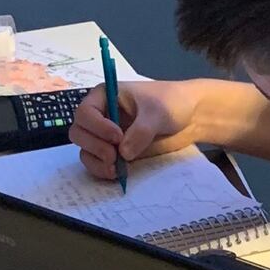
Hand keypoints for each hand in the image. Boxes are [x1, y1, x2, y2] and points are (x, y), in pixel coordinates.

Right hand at [70, 80, 203, 179]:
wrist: (190, 116)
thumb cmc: (172, 102)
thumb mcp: (157, 112)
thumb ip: (140, 131)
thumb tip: (123, 153)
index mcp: (105, 96)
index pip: (85, 112)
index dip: (97, 127)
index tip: (117, 137)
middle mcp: (101, 115)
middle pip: (79, 133)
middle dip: (94, 146)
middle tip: (114, 155)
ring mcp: (106, 135)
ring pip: (85, 150)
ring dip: (96, 161)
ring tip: (116, 167)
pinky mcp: (115, 152)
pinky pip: (97, 163)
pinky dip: (102, 169)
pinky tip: (117, 173)